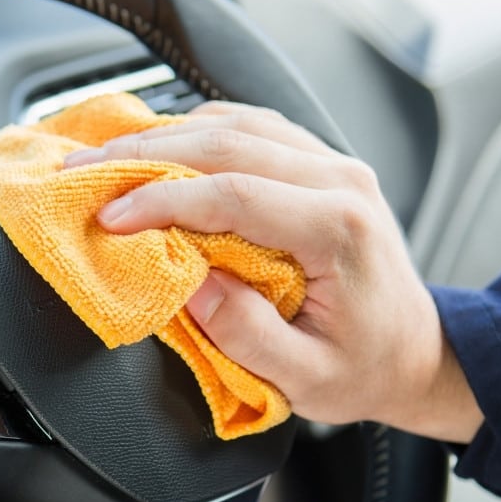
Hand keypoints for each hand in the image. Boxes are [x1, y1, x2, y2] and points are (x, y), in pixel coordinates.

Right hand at [66, 103, 482, 442]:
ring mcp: (333, 165)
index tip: (110, 217)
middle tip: (84, 169)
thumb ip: (246, 334)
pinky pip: (252, 128)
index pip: (234, 193)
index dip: (162, 199)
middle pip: (229, 142)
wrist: (416, 353)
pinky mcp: (319, 164)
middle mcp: (341, 182)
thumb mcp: (306, 378)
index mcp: (338, 230)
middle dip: (145, 154)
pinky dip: (198, 133)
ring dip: (165, 136)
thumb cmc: (364, 369)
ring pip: (237, 123)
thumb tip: (190, 284)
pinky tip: (159, 148)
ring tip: (108, 156)